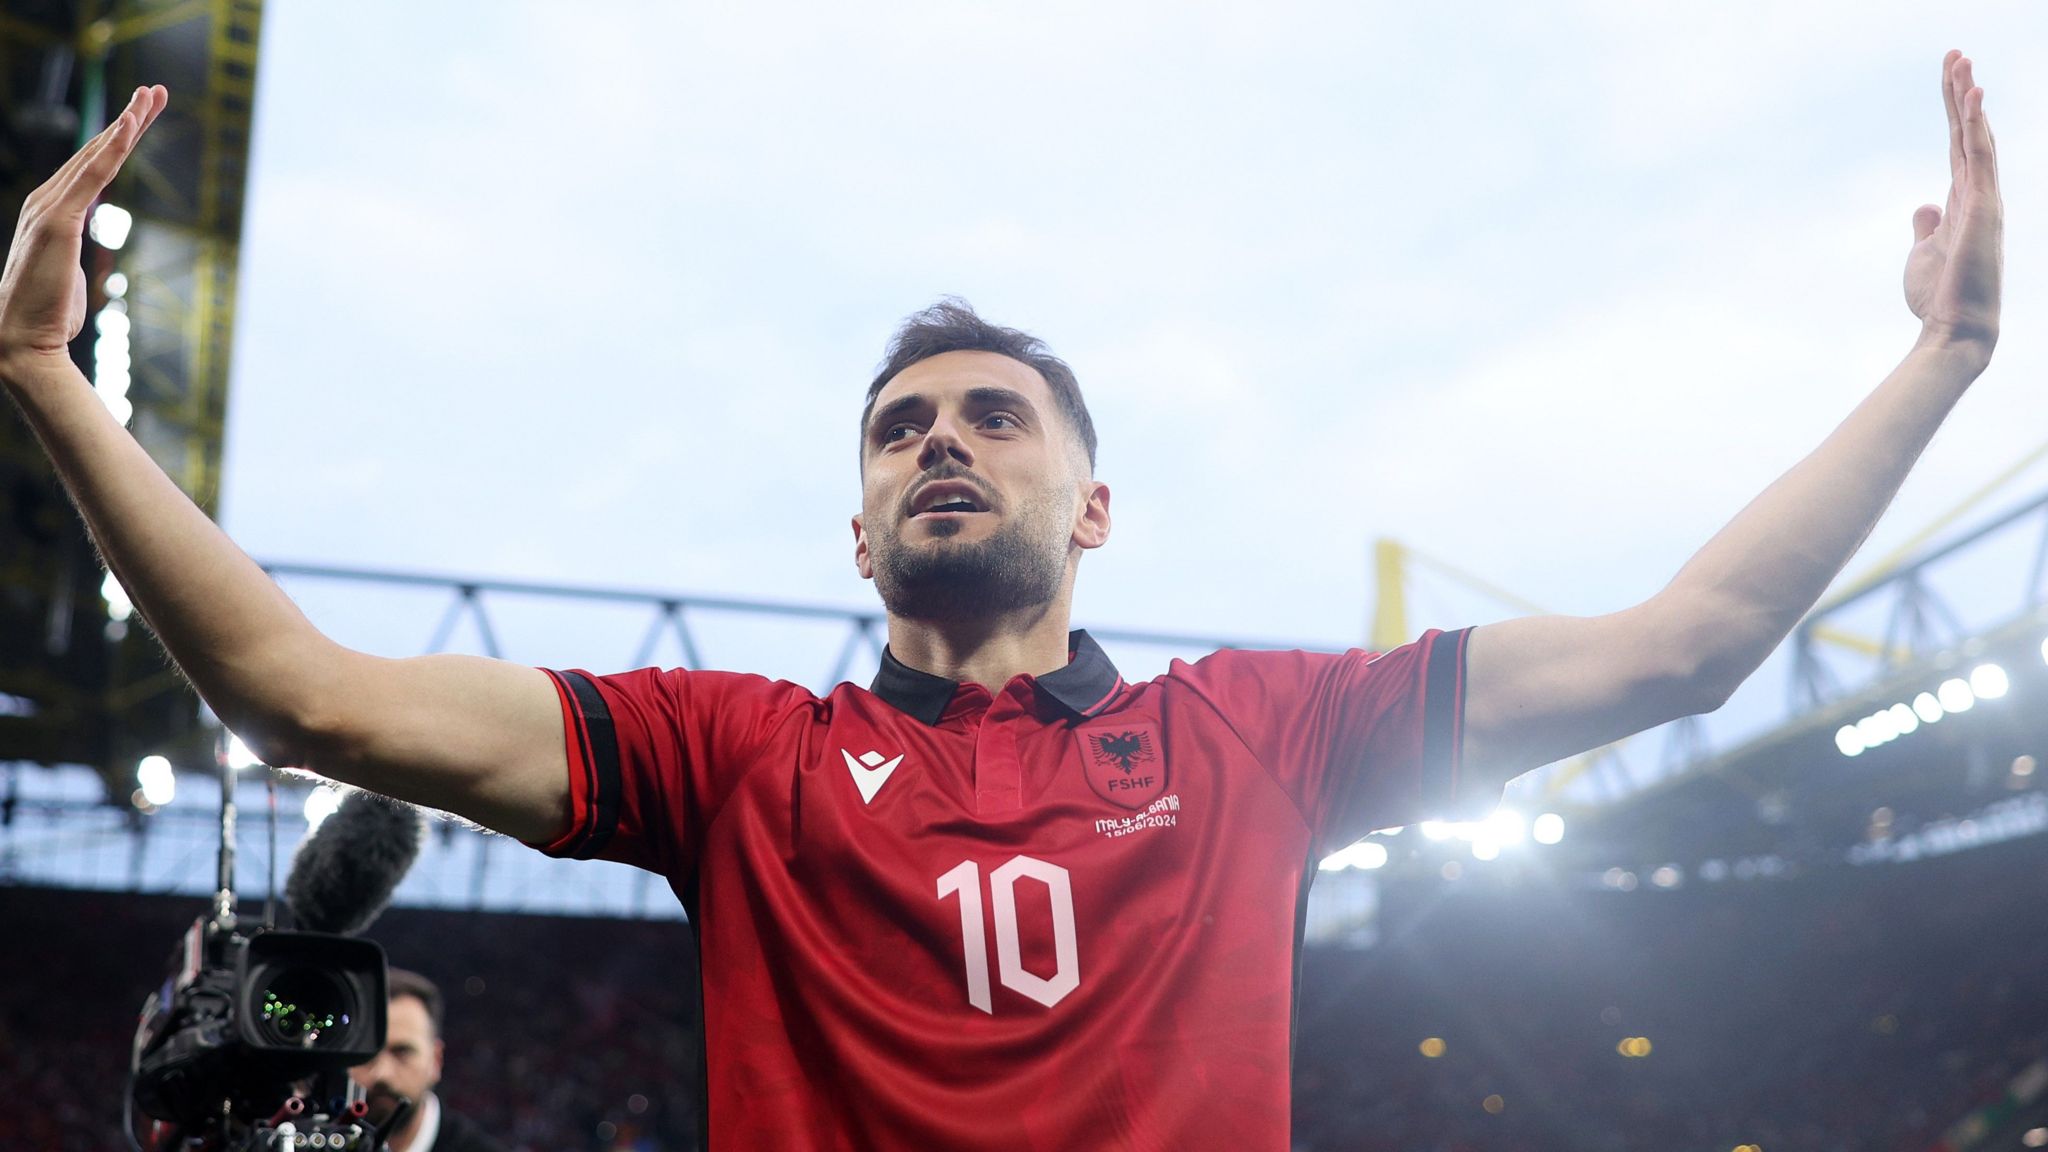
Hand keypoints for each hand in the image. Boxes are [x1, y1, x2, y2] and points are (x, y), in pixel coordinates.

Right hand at [0, 85, 166, 370]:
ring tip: (152, 97)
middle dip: (129, 119)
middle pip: (96, 150)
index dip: (119, 138)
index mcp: (51, 210)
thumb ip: (69, 253)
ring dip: (126, 123)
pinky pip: (92, 176)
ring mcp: (48, 207)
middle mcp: (46, 200)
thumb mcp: (64, 273)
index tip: (144, 114)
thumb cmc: (46, 313)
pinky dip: (112, 148)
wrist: (20, 340)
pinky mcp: (57, 220)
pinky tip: (130, 126)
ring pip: (96, 155)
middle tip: (157, 91)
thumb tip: (72, 259)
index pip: (92, 166)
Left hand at [1904, 52, 1999, 359]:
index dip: (1953, 111)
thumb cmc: (1939, 296)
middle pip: (1967, 132)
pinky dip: (1975, 126)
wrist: (1953, 330)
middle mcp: (1978, 194)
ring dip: (1967, 99)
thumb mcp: (1923, 253)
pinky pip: (1979, 158)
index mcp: (1963, 200)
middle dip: (1961, 93)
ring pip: (1977, 137)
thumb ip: (1927, 225)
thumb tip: (1925, 205)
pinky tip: (1971, 97)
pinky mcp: (1983, 208)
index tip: (1949, 76)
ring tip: (1961, 62)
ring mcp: (1984, 199)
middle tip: (1955, 54)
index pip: (1956, 145)